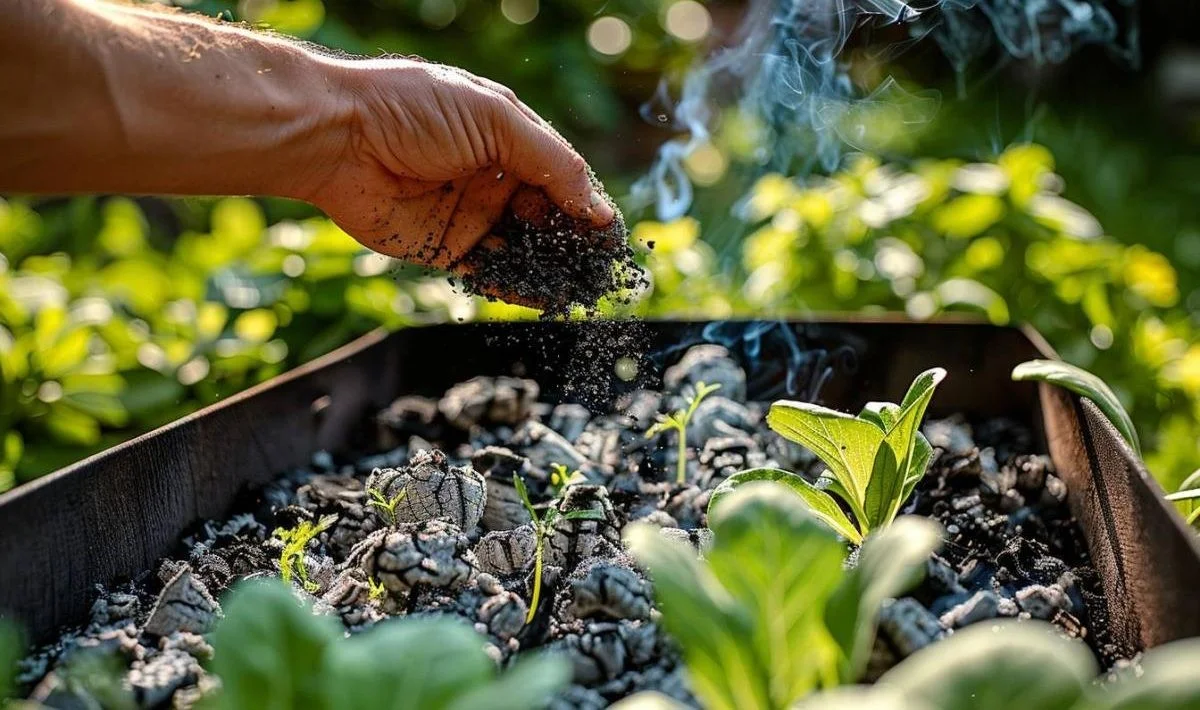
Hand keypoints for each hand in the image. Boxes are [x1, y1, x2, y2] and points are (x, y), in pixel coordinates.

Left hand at [302, 58, 614, 269]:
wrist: (339, 137)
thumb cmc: (414, 110)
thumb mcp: (495, 120)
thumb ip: (551, 162)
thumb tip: (596, 207)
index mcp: (508, 141)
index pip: (563, 178)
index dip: (590, 207)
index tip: (614, 238)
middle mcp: (492, 180)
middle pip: (548, 219)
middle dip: (576, 245)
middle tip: (602, 272)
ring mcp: (469, 217)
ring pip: (523, 251)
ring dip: (552, 271)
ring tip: (580, 292)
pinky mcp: (443, 250)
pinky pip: (488, 276)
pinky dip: (516, 289)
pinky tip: (544, 301)